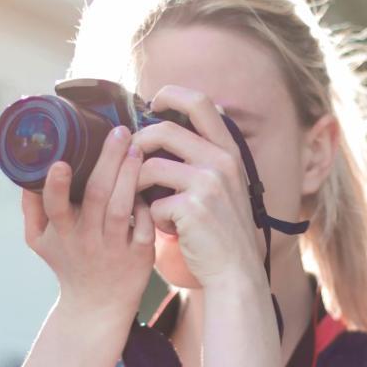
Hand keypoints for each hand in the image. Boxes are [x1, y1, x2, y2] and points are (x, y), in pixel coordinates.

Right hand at [21, 124, 155, 319]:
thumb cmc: (68, 264)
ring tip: (136, 148)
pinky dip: (147, 204)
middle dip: (108, 161)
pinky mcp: (140, 255)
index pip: (55, 208)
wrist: (97, 305)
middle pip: (97, 197)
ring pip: (122, 208)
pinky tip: (151, 182)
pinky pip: (145, 225)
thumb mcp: (40, 241)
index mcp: (61, 233)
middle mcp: (87, 240)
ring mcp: (114, 248)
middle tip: (118, 132)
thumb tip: (25, 172)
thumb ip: (31, 208)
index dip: (56, 187)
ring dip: (130, 175)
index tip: (61, 163)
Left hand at [133, 85, 266, 290]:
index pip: (200, 101)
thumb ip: (204, 156)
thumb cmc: (221, 229)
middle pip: (162, 130)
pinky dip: (154, 218)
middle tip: (131, 161)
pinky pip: (153, 203)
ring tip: (147, 202)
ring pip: (149, 167)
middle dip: (136, 144)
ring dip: (139, 187)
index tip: (153, 105)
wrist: (235, 271)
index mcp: (228, 150)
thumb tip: (165, 125)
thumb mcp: (224, 184)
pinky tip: (167, 229)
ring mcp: (209, 183)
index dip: (171, 94)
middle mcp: (222, 161)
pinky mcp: (193, 208)